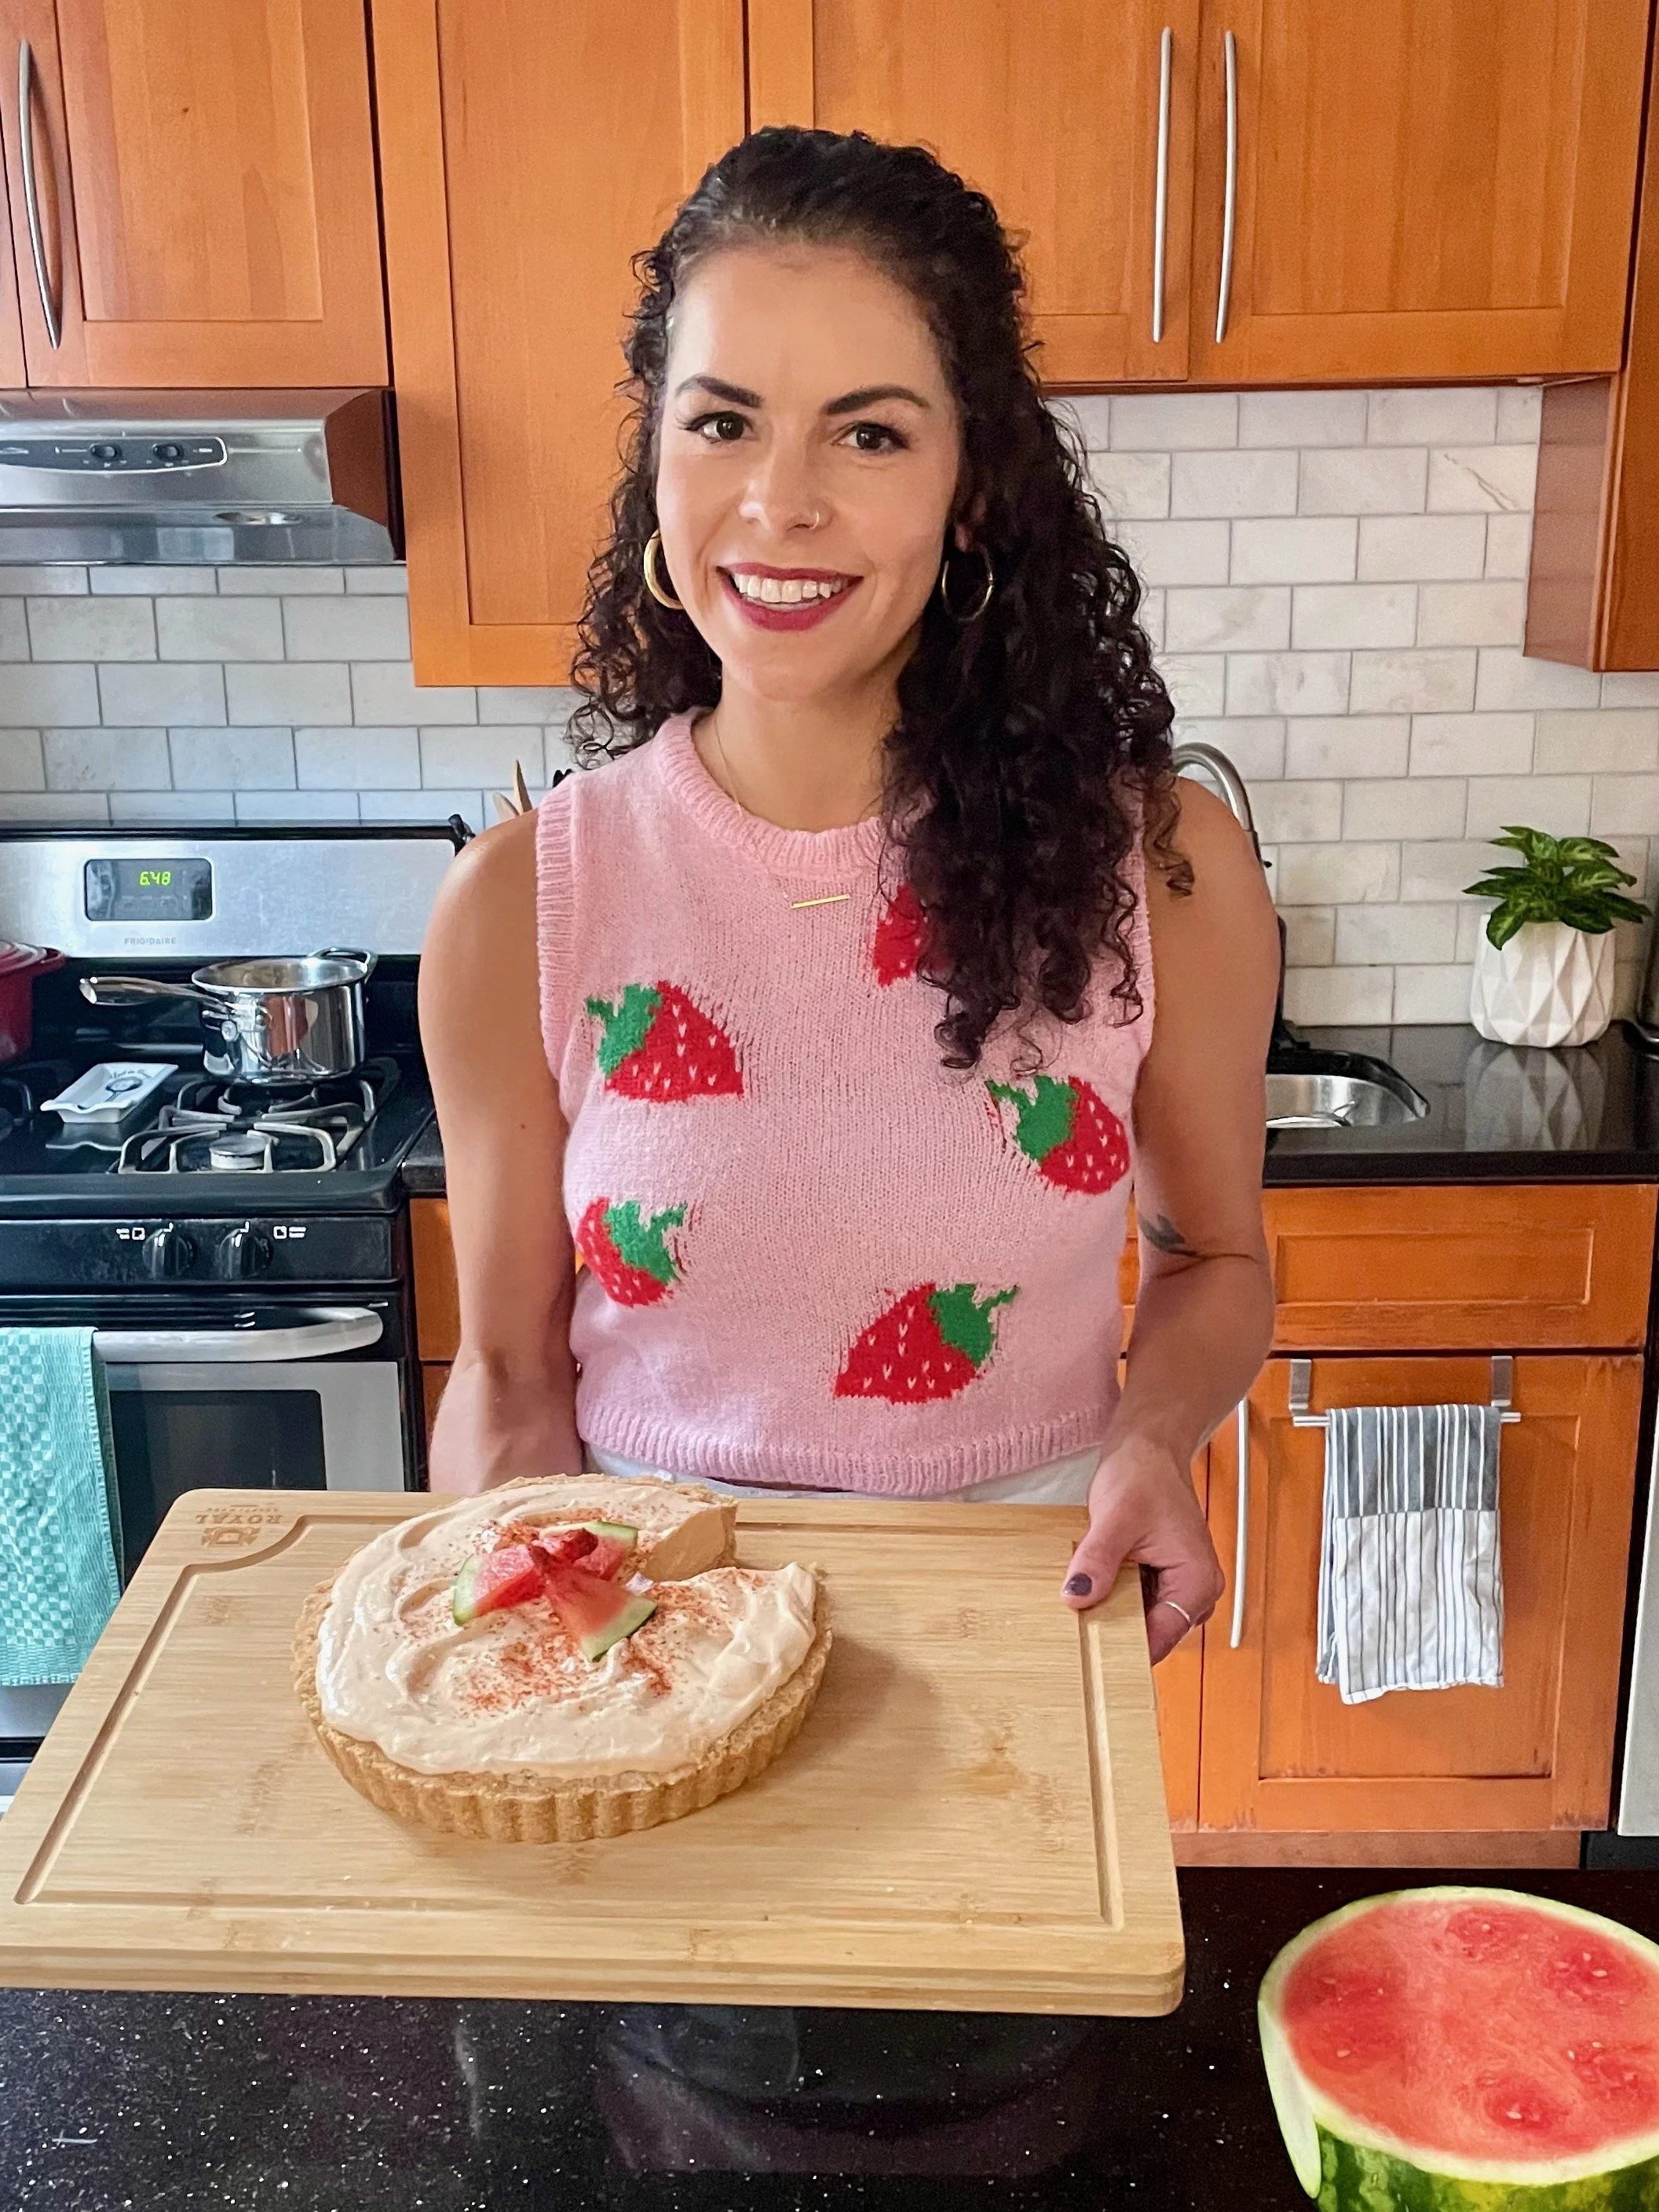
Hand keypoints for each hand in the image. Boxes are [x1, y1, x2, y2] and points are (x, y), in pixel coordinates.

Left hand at [1061, 1434, 1223, 1661]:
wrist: (1148, 1448)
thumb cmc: (1143, 1474)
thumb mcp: (1116, 1518)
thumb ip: (1098, 1560)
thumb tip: (1078, 1596)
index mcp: (1197, 1581)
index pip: (1162, 1637)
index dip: (1125, 1649)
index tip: (1090, 1657)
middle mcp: (1196, 1591)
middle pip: (1152, 1634)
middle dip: (1117, 1631)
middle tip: (1078, 1627)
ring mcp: (1179, 1586)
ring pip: (1142, 1621)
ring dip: (1114, 1614)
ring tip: (1085, 1600)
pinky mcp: (1161, 1579)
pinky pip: (1136, 1603)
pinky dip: (1115, 1598)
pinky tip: (1094, 1587)